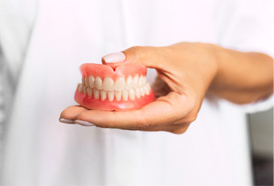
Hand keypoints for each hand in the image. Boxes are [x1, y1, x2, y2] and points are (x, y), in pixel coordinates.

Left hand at [60, 42, 217, 133]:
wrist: (208, 66)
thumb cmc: (194, 60)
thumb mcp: (167, 53)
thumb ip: (137, 56)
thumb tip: (106, 62)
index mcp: (181, 109)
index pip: (139, 119)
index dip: (108, 118)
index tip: (81, 116)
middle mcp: (174, 121)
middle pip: (131, 123)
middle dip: (98, 118)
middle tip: (68, 114)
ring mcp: (167, 121)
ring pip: (131, 121)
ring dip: (104, 114)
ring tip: (76, 109)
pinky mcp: (160, 116)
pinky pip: (135, 115)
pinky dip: (115, 110)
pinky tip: (96, 105)